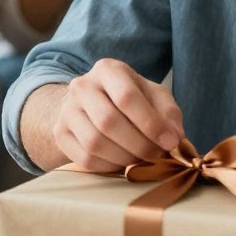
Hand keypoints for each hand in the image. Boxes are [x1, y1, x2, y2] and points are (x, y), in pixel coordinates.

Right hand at [52, 58, 184, 172]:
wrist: (90, 103)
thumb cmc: (128, 98)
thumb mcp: (152, 95)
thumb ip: (168, 113)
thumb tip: (175, 138)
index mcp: (108, 70)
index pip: (127, 97)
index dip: (151, 124)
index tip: (170, 142)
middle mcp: (82, 86)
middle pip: (109, 121)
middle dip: (139, 144)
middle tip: (157, 155)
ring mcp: (67, 110)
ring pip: (95, 142)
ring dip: (124, 157)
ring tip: (141, 159)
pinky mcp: (60, 133)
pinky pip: (84, 158)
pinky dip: (109, 166)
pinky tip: (123, 162)